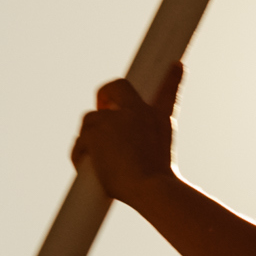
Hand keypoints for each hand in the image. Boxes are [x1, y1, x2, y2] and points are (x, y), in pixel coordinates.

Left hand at [68, 67, 179, 201]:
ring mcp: (113, 120)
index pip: (167, 91)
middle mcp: (137, 112)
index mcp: (159, 118)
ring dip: (91, 136)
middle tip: (102, 106)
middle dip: (105, 95)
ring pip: (90, 119)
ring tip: (102, 160)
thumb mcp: (165, 156)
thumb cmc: (160, 180)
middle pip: (115, 88)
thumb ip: (154, 145)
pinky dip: (81, 155)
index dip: (171, 78)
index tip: (176, 66)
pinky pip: (79, 142)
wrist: (152, 189)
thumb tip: (156, 133)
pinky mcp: (94, 133)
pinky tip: (89, 168)